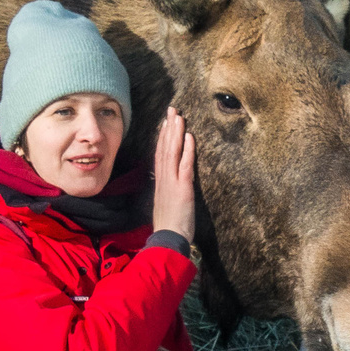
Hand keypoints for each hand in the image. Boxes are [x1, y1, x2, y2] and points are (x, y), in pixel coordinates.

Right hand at [152, 106, 196, 237]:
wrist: (168, 240)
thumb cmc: (169, 227)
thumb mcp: (166, 205)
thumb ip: (167, 193)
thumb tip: (169, 186)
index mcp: (160, 183)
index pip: (160, 155)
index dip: (162, 137)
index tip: (165, 122)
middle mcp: (164, 179)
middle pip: (164, 148)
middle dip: (168, 128)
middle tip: (171, 109)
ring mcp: (172, 183)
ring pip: (172, 152)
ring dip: (176, 133)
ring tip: (179, 116)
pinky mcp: (183, 189)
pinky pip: (184, 165)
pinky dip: (187, 150)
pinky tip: (189, 136)